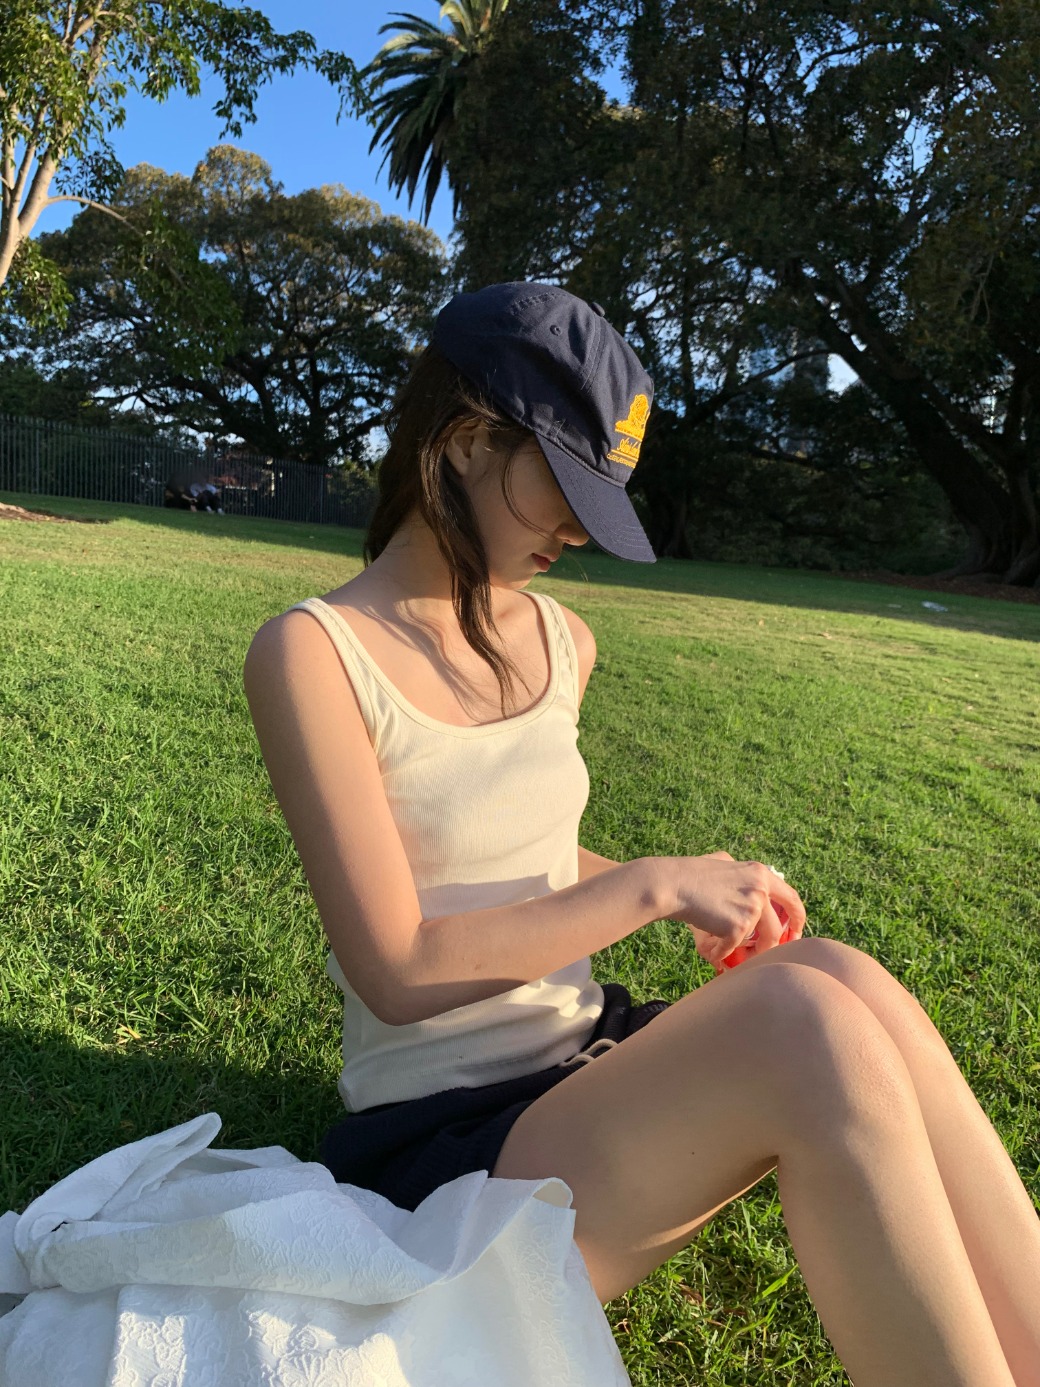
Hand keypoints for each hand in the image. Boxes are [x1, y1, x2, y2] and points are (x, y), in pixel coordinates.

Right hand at [663, 852, 806, 972]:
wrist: (672, 884)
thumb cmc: (691, 874)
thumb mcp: (722, 862)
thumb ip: (740, 873)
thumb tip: (748, 884)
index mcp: (760, 873)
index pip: (791, 898)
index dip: (797, 918)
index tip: (794, 932)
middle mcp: (761, 890)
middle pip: (779, 928)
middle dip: (777, 946)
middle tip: (767, 955)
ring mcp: (752, 908)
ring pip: (762, 942)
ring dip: (749, 955)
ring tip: (733, 958)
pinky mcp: (738, 926)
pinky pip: (733, 948)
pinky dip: (720, 952)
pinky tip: (709, 950)